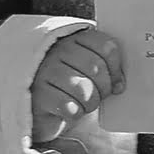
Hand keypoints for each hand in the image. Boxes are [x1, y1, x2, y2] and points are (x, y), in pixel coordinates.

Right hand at [31, 28, 123, 143]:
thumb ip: (101, 66)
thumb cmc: (63, 89)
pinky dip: (74, 113)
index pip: (105, 46)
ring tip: (81, 104)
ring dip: (89, 103)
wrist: (33, 109)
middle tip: (97, 96)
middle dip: (104, 88)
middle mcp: (56, 52)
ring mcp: (44, 72)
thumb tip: (120, 83)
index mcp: (71, 40)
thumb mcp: (82, 70)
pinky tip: (67, 110)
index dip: (116, 67)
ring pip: (85, 89)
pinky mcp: (39, 96)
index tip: (116, 82)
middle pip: (97, 68)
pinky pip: (69, 107)